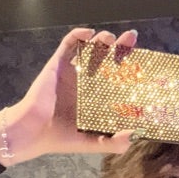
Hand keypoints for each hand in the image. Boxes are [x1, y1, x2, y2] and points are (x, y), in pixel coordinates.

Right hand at [0, 28, 138, 163]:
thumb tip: (135, 136)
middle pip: (107, 58)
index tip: (144, 61)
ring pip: (90, 48)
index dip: (130, 68)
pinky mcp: (57, 65)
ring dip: (102, 39)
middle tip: (131, 38)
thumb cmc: (60, 138)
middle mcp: (86, 82)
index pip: (117, 77)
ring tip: (110, 39)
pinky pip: (68, 45)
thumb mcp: (92, 143)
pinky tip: (88, 34)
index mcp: (97, 97)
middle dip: (120, 46)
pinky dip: (78, 36)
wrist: (33, 133)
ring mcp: (72, 71)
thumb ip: (113, 143)